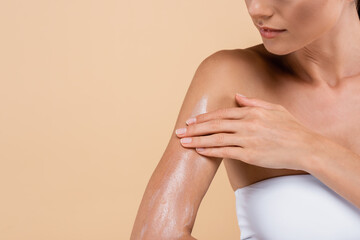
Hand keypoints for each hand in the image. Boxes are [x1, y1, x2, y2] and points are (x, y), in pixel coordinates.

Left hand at [175, 93, 321, 170]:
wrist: (306, 147)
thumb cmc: (291, 128)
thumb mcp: (274, 109)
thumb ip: (254, 102)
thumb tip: (237, 95)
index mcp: (252, 112)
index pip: (222, 113)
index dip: (204, 117)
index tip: (191, 120)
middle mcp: (248, 124)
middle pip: (215, 124)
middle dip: (194, 127)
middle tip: (179, 130)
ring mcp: (248, 139)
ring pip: (217, 138)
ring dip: (198, 140)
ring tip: (183, 141)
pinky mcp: (250, 154)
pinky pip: (226, 152)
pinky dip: (211, 151)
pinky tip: (200, 151)